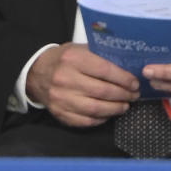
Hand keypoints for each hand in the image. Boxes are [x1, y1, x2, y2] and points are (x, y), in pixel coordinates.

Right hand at [26, 43, 141, 127]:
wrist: (36, 73)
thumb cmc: (63, 60)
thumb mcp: (79, 49)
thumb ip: (100, 56)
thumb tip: (128, 67)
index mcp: (73, 59)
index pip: (105, 70)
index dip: (124, 79)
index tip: (134, 83)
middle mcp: (65, 79)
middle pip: (103, 91)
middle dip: (123, 95)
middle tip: (133, 95)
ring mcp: (61, 98)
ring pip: (96, 109)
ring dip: (115, 109)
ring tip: (125, 105)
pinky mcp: (59, 113)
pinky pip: (85, 120)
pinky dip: (101, 119)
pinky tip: (109, 114)